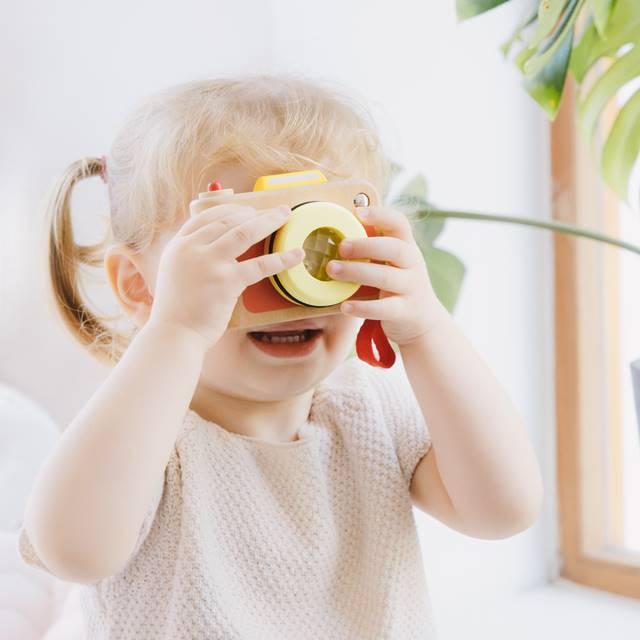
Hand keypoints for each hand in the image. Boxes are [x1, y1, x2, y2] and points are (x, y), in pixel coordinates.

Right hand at [147, 204, 303, 350]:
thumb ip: (193, 257)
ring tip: (286, 215)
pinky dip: (282, 258)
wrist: (174, 334)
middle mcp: (192, 249)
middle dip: (255, 212)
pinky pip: (261, 265)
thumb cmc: (178, 310)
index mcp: (179, 245)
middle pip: (229, 220)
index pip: (206, 217)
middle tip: (274, 211)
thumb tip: (217, 247)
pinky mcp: (227, 281)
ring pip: (245, 232)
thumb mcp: (176, 272)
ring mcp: (210, 263)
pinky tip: (297, 254)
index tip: (248, 209)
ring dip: (269, 221)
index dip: (231, 209)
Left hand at [325, 205, 449, 345]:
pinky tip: (344, 306)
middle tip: (340, 247)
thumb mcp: (391, 263)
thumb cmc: (397, 285)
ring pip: (386, 277)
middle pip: (393, 248)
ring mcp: (411, 288)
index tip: (358, 212)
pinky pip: (384, 308)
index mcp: (407, 247)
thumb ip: (372, 249)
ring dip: (357, 272)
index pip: (399, 224)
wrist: (423, 321)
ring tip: (332, 270)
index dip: (381, 215)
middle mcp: (413, 264)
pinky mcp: (406, 311)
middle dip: (365, 246)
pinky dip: (363, 307)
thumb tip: (337, 231)